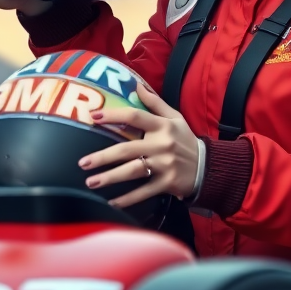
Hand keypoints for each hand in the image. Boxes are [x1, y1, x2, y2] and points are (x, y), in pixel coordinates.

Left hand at [78, 81, 200, 207]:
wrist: (208, 166)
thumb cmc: (185, 139)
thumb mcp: (175, 117)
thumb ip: (155, 102)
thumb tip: (136, 86)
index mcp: (162, 126)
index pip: (135, 116)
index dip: (113, 115)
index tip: (93, 117)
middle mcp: (162, 144)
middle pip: (127, 149)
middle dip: (103, 157)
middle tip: (82, 163)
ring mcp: (164, 165)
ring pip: (132, 171)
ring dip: (110, 178)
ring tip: (90, 183)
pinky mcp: (167, 183)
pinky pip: (143, 192)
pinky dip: (127, 199)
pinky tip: (110, 203)